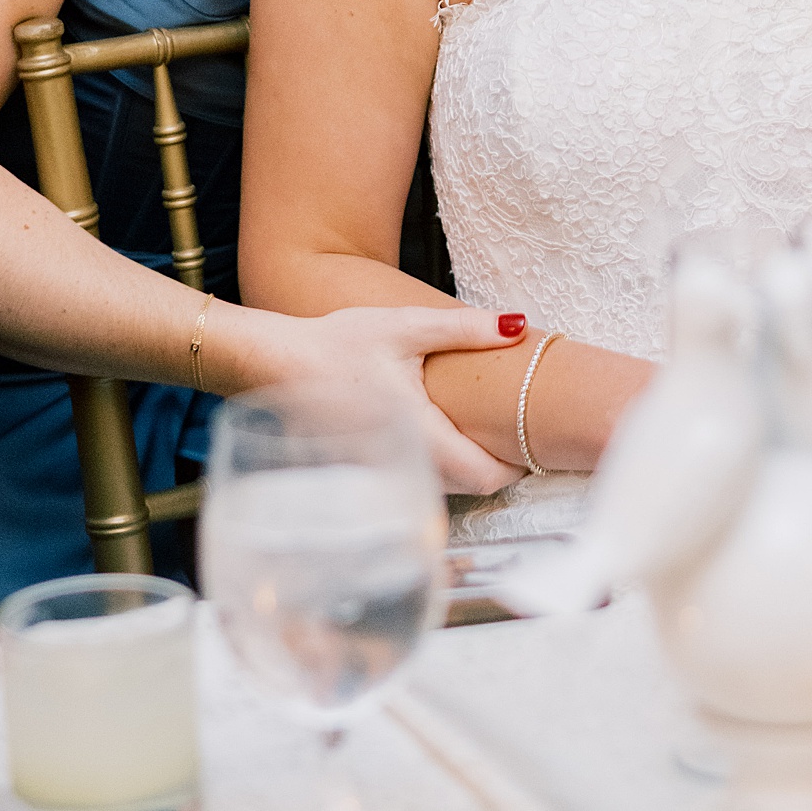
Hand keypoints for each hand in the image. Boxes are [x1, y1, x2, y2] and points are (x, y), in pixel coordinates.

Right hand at [260, 303, 527, 496]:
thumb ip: (465, 329)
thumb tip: (518, 325)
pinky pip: (419, 478)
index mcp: (419, 432)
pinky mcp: (371, 469)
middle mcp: (403, 463)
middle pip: (469, 487)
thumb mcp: (406, 326)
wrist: (276, 364)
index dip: (516, 464)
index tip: (534, 437)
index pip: (484, 476)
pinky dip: (442, 463)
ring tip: (490, 426)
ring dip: (470, 465)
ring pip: (444, 486)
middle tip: (521, 428)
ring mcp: (384, 472)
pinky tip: (447, 430)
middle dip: (499, 464)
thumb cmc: (337, 343)